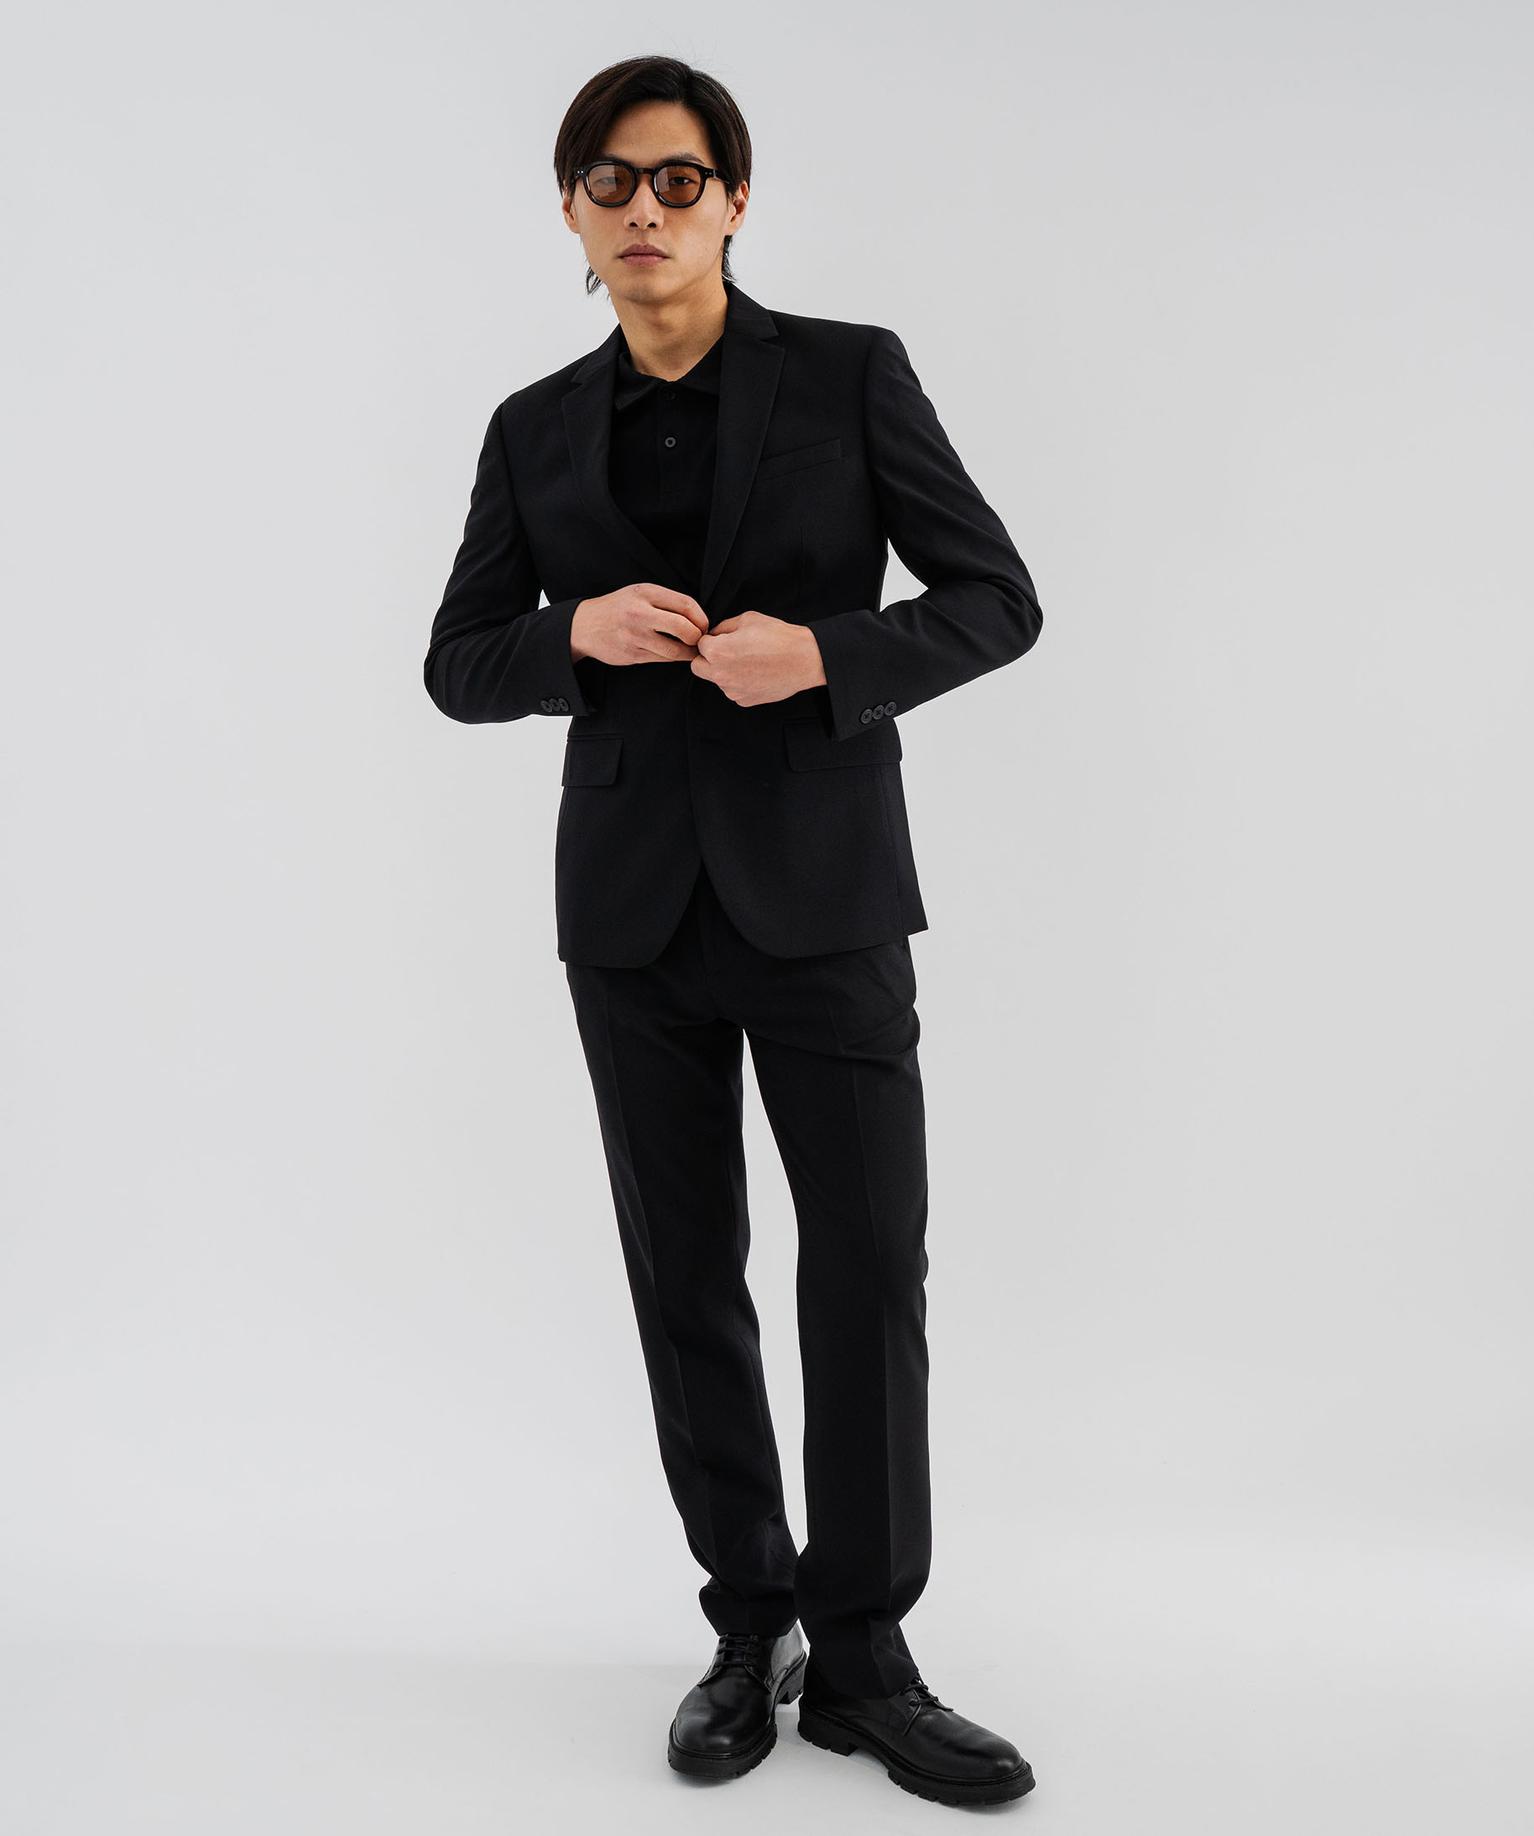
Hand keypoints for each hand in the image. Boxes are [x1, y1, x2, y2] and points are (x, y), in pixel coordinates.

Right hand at [571, 584, 708, 665]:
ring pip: (674, 650)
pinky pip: (661, 659)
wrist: (585, 626)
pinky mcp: (632, 654)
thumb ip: (666, 602)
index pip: (686, 604)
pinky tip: (672, 653)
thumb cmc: (618, 608)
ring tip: (689, 649)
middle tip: (698, 639)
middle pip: (684, 628)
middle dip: (697, 637)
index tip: (703, 625)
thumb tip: (697, 618)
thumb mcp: (639, 594)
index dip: (701, 618)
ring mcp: (635, 636)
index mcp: (646, 593)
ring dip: (687, 652)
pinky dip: (672, 658)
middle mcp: (640, 613)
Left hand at [690, 610, 825, 706]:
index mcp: (718, 652)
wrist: (804, 660)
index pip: (700, 645)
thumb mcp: (748, 619)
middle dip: (707, 658)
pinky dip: (739, 682)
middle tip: (727, 651)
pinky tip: (756, 672)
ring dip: (724, 671)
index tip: (724, 638)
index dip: (711, 639)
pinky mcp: (744, 700)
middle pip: (698, 667)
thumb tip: (714, 634)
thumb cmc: (778, 637)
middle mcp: (720, 675)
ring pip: (717, 679)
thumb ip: (724, 627)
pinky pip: (733, 690)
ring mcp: (732, 690)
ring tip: (749, 660)